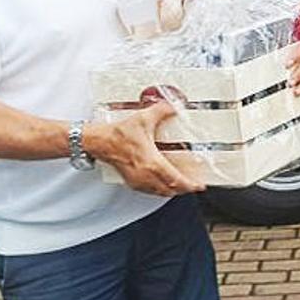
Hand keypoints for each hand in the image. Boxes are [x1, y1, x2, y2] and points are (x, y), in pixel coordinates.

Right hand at [84, 101, 204, 195]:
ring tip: (181, 186)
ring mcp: (138, 180)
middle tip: (194, 185)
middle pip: (170, 190)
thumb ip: (162, 110)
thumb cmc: (117, 134)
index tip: (199, 185)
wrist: (99, 142)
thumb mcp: (144, 119)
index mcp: (151, 163)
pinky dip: (160, 190)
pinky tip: (162, 184)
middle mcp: (145, 175)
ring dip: (172, 191)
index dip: (190, 185)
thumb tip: (174, 106)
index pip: (176, 180)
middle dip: (184, 189)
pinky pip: (150, 191)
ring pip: (160, 192)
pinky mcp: (131, 181)